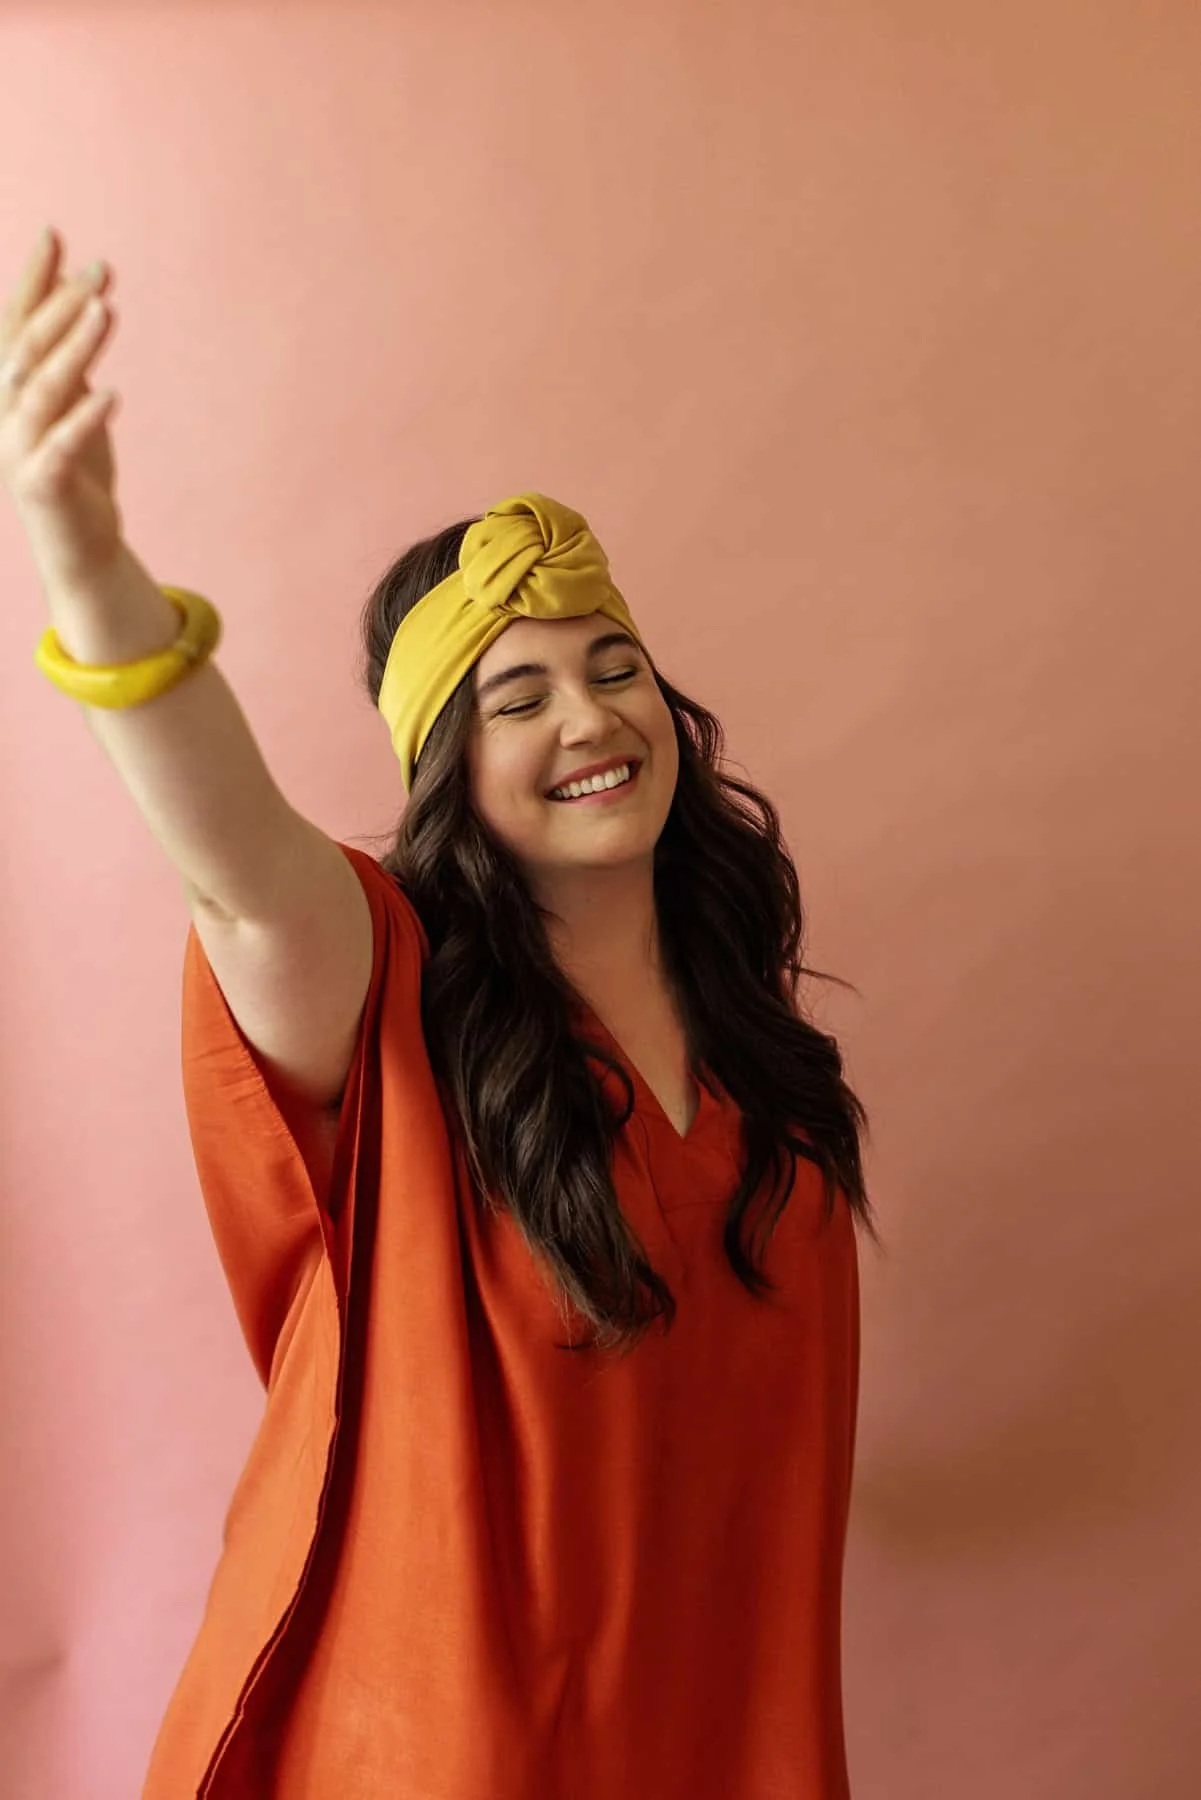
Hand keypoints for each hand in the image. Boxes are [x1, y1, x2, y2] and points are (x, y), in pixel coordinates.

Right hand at [0, 227, 124, 595]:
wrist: (79, 550)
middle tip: (101, 269)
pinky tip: (113, 394)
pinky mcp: (43, 486)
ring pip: (41, 389)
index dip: (32, 280)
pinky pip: (62, 446)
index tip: (56, 234)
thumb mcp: (74, 406)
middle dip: (61, 304)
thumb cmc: (78, 475)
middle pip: (28, 348)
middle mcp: (3, 415)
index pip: (16, 324)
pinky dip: (85, 419)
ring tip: (106, 311)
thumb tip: (84, 301)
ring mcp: (18, 450)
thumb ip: (71, 360)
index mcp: (8, 391)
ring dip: (73, 348)